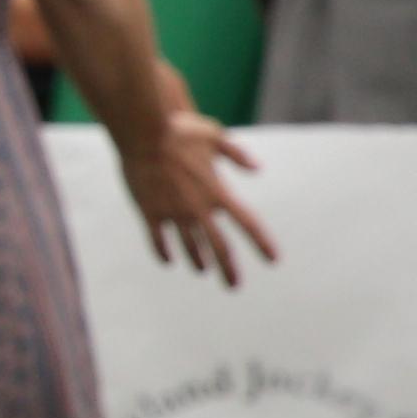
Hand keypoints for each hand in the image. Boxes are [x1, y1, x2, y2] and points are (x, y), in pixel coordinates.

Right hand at [125, 111, 274, 285]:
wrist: (143, 132)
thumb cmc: (179, 131)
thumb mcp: (214, 136)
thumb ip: (236, 154)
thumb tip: (257, 168)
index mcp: (218, 192)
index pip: (248, 223)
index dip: (261, 243)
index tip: (273, 260)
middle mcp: (198, 208)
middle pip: (219, 247)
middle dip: (228, 269)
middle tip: (234, 286)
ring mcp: (173, 212)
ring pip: (189, 247)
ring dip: (197, 261)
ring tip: (201, 270)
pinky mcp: (150, 212)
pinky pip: (158, 240)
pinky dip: (164, 252)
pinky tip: (168, 261)